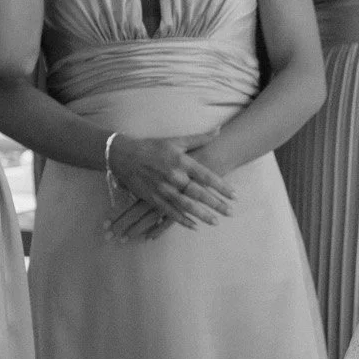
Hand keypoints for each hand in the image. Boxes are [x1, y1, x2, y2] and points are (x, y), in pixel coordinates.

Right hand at [104, 131, 236, 235]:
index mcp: (181, 161)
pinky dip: (182, 220)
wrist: (124, 155)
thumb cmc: (152, 146)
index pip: (207, 176)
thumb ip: (199, 139)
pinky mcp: (153, 198)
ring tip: (216, 222)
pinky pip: (170, 212)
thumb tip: (219, 131)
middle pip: (199, 193)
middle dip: (217, 204)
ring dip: (202, 215)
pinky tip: (194, 226)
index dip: (222, 187)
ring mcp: (163, 189)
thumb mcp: (176, 140)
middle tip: (231, 212)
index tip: (235, 196)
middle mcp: (174, 176)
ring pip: (186, 206)